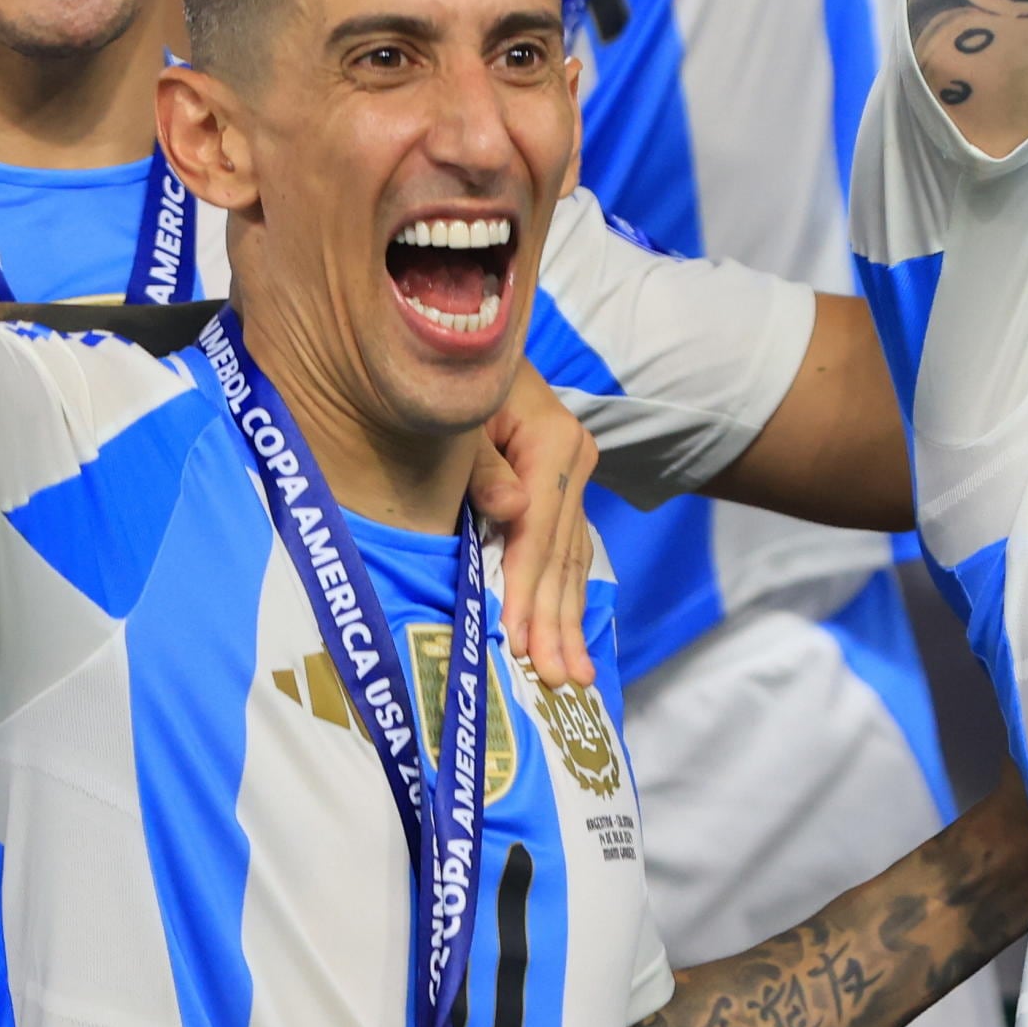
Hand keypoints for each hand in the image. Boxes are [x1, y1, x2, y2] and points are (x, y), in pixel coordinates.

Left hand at [473, 369, 602, 694]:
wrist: (466, 346)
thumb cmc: (452, 384)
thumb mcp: (461, 419)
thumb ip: (481, 467)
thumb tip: (512, 510)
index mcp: (555, 443)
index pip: (541, 533)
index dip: (528, 590)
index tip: (520, 642)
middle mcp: (575, 462)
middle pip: (564, 554)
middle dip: (558, 621)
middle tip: (559, 680)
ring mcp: (574, 477)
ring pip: (574, 557)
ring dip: (569, 617)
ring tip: (573, 673)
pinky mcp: (564, 488)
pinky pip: (570, 548)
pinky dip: (568, 591)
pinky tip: (570, 628)